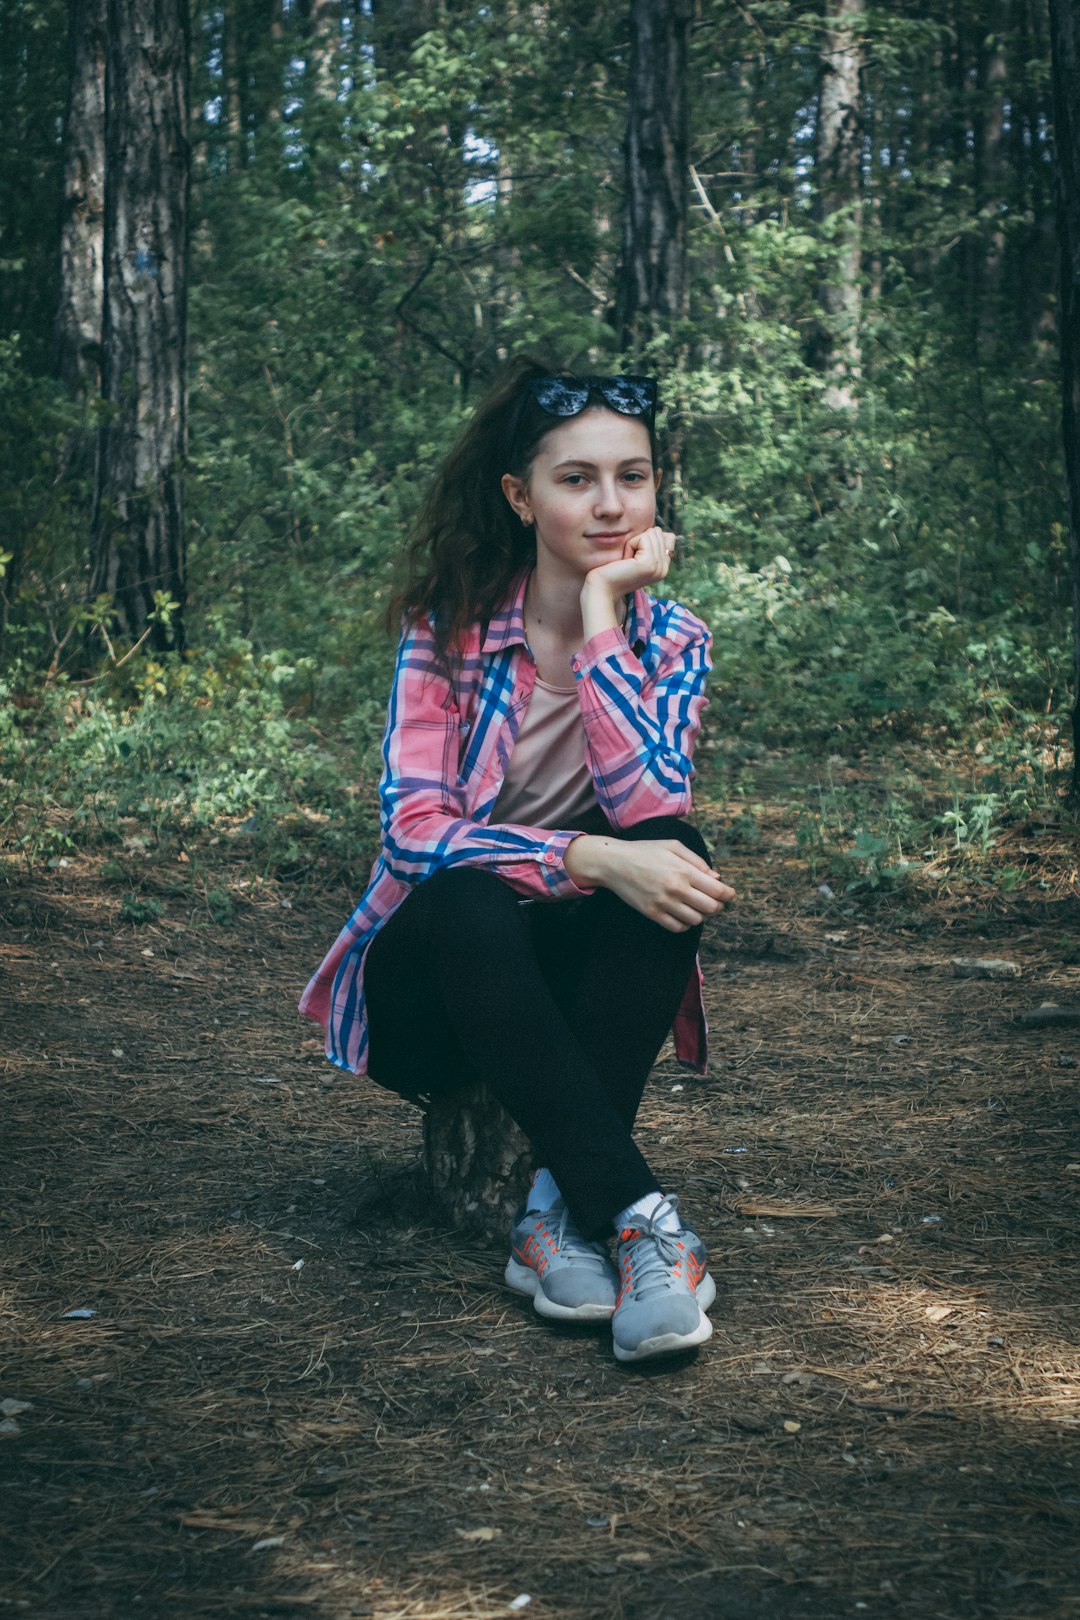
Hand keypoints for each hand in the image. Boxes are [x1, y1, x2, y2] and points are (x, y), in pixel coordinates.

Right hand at [565, 835, 734, 932]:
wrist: (614, 863)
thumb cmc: (645, 851)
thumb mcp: (673, 846)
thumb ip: (697, 861)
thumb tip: (716, 878)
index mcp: (683, 871)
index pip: (717, 890)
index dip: (729, 894)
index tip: (729, 894)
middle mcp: (676, 889)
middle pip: (711, 908)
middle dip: (718, 905)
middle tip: (715, 901)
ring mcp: (663, 903)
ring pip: (696, 920)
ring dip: (702, 915)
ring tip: (697, 906)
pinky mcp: (652, 913)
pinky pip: (678, 927)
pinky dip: (686, 924)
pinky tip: (684, 914)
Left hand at [581, 525, 676, 606]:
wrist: (602, 589)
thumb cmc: (613, 571)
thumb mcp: (635, 556)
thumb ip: (650, 545)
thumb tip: (657, 530)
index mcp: (663, 568)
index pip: (669, 538)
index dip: (648, 539)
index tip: (634, 557)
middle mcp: (664, 569)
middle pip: (659, 534)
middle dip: (639, 540)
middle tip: (628, 560)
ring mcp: (658, 567)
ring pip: (651, 534)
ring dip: (633, 543)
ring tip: (627, 560)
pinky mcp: (649, 563)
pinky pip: (643, 538)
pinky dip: (630, 545)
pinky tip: (625, 560)